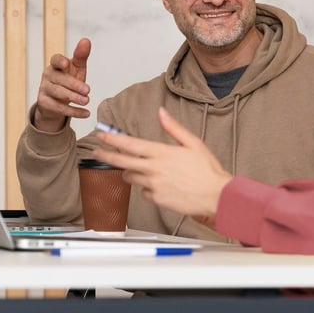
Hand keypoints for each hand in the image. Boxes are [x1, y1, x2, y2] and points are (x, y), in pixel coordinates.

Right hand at [33, 37, 91, 131]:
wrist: (56, 103)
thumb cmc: (68, 81)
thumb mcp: (76, 69)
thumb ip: (81, 56)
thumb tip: (86, 40)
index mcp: (56, 65)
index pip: (55, 59)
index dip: (59, 61)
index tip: (66, 64)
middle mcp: (48, 75)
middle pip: (60, 79)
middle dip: (74, 85)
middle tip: (88, 90)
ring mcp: (44, 89)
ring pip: (58, 93)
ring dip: (73, 98)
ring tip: (87, 101)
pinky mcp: (44, 103)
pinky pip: (59, 108)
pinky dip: (74, 112)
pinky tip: (86, 113)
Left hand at [94, 107, 232, 221]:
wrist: (216, 196)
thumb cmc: (208, 171)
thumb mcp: (193, 143)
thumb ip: (174, 128)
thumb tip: (161, 112)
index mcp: (162, 153)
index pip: (130, 144)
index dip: (113, 139)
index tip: (102, 135)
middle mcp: (154, 169)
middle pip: (122, 162)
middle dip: (106, 155)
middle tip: (96, 152)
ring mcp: (154, 186)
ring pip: (131, 178)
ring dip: (130, 172)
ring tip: (138, 169)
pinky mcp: (157, 200)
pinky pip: (144, 193)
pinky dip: (148, 189)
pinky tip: (160, 186)